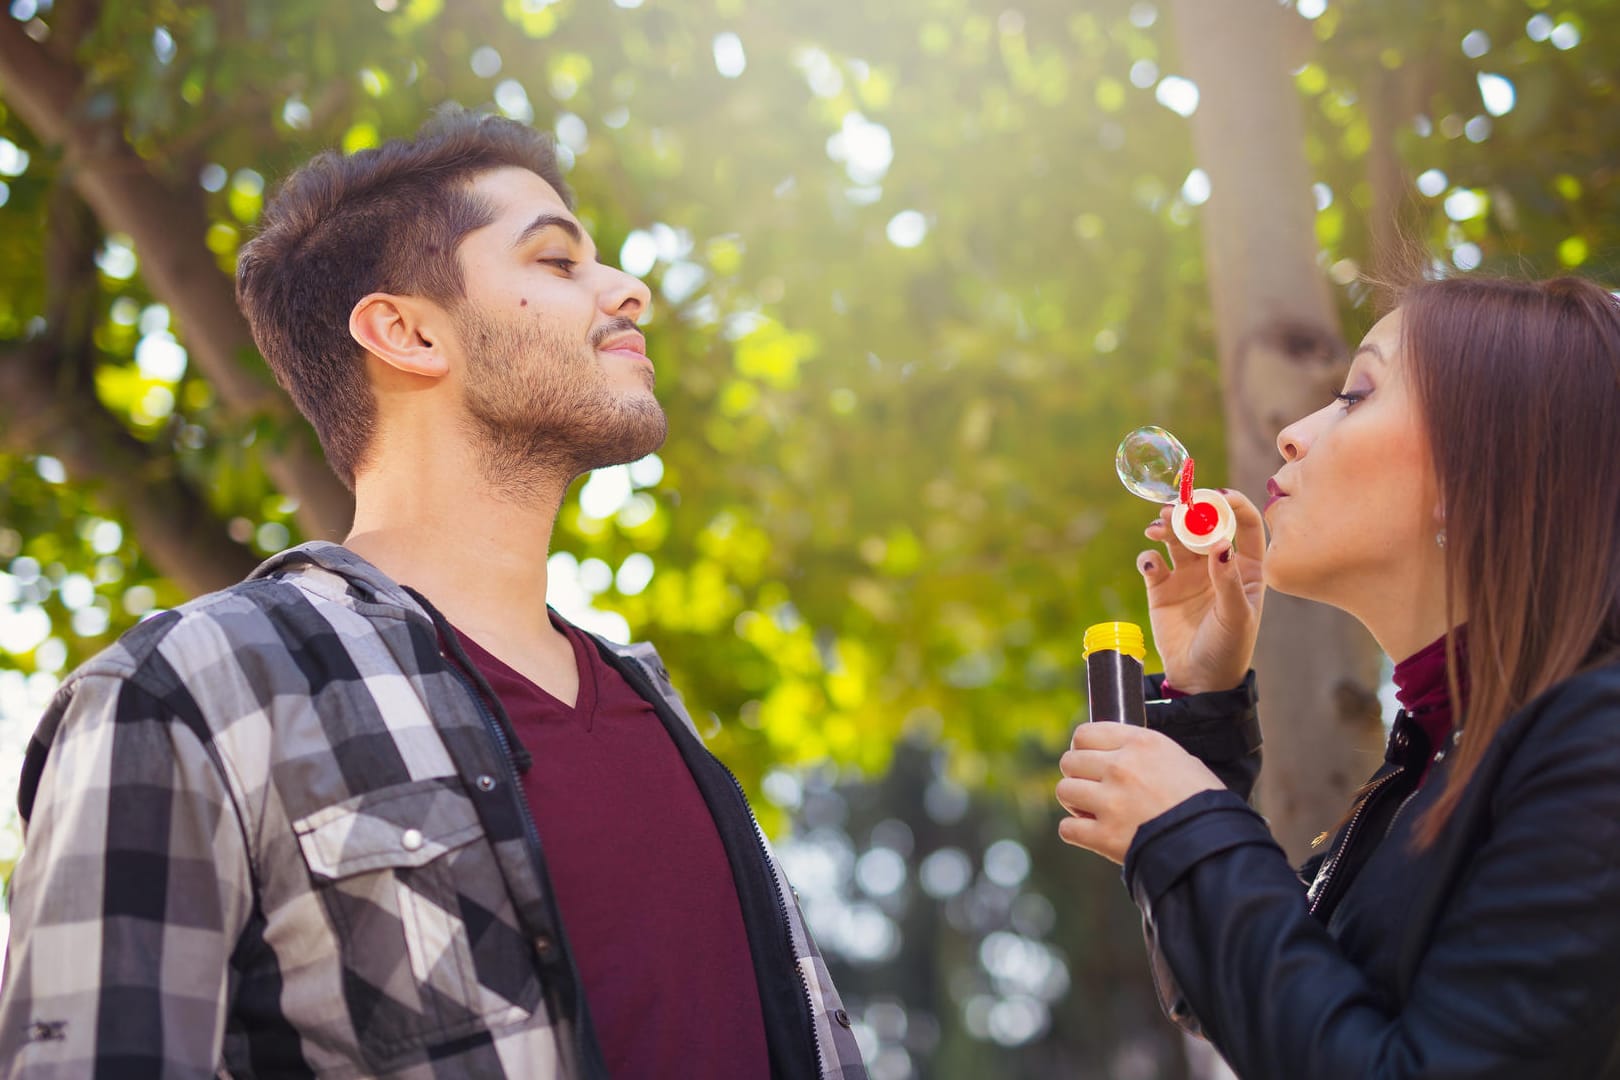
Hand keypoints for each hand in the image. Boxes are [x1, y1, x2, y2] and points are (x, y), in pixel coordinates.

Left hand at [1056, 721, 1223, 863]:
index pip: (1084, 733)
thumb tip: (1121, 752)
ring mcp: (1110, 802)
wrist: (1214, 845)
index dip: (1083, 748)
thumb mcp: (1180, 760)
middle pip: (1069, 761)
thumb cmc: (1203, 803)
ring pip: (1064, 790)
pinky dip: (1076, 831)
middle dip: (1078, 775)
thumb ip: (1145, 753)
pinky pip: (1067, 827)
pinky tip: (1092, 832)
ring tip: (1092, 810)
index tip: (1088, 759)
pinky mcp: (1104, 836)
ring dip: (1074, 802)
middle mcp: (1121, 767)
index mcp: (1141, 743)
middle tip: (1092, 788)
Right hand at [1140, 488, 1265, 692]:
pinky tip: (1150, 565)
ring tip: (1156, 529)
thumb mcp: (1236, 616)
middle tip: (1176, 510)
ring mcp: (1187, 574)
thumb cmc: (1228, 649)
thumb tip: (1221, 543)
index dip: (1233, 505)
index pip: (1244, 524)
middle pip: (1203, 525)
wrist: (1198, 680)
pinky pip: (1152, 563)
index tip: (1216, 496)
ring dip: (1165, 528)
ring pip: (1175, 538)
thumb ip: (1228, 580)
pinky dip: (1148, 558)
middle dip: (1190, 512)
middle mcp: (1216, 564)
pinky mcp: (1161, 588)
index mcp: (1245, 567)